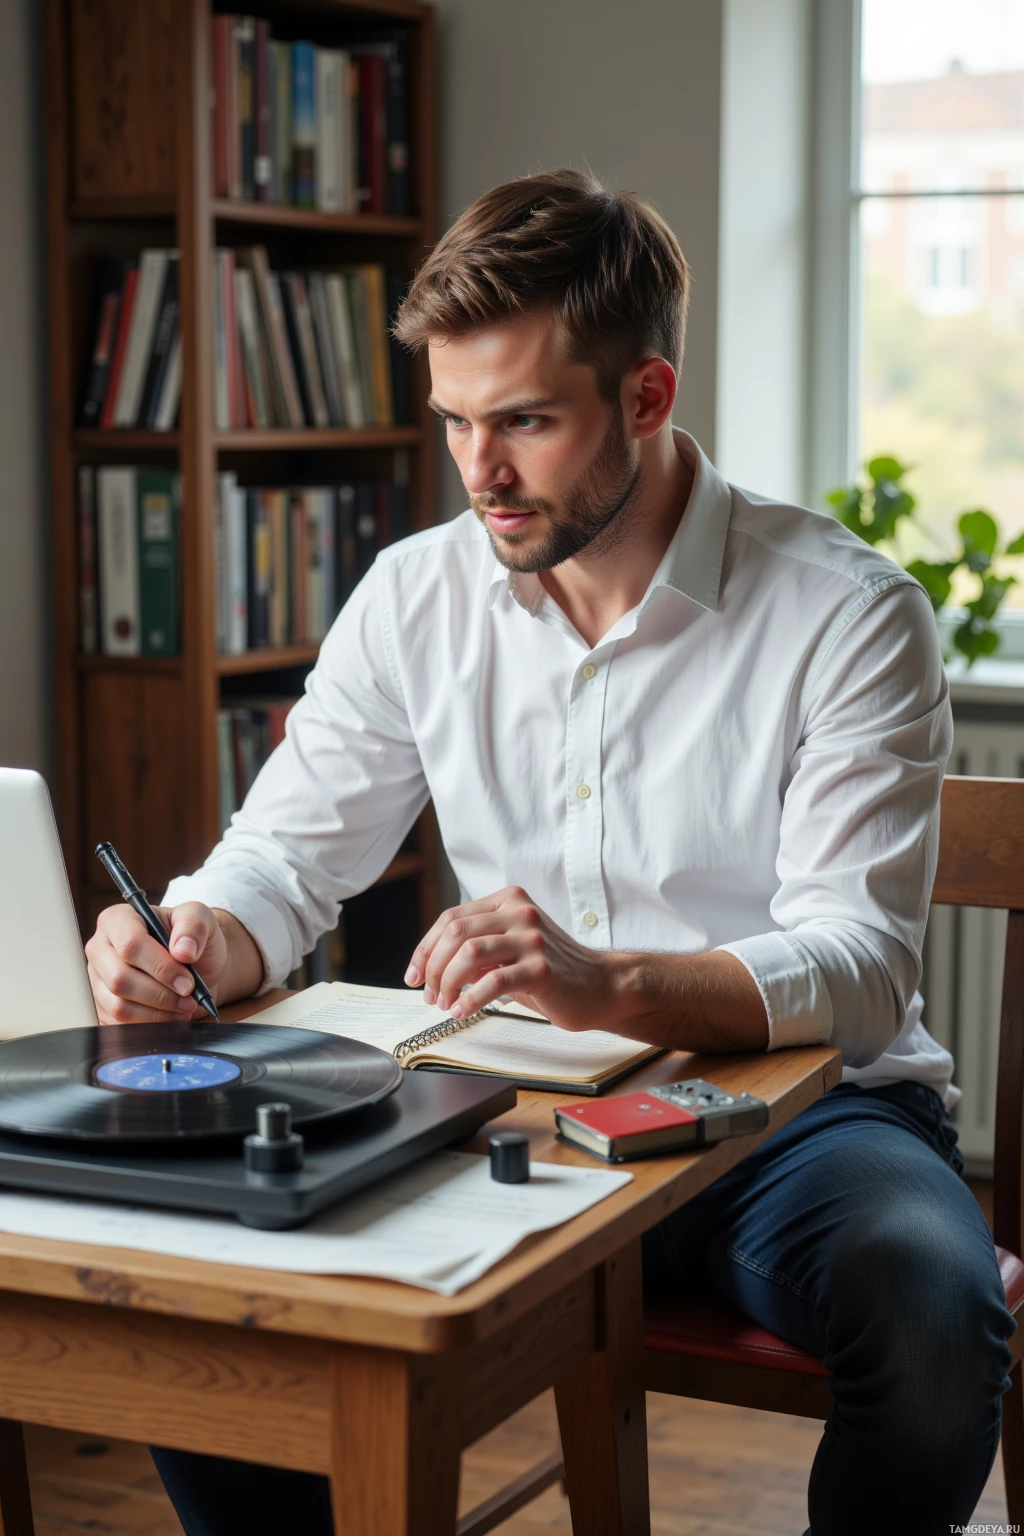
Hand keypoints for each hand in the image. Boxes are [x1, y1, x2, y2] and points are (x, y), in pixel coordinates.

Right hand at [85, 901, 227, 1025]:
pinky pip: (120, 1023)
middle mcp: (100, 948)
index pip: (130, 944)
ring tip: (184, 1007)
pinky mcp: (103, 1005)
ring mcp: (98, 979)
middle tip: (189, 997)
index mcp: (117, 919)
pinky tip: (171, 1015)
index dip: (160, 967)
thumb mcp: (202, 918)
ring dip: (158, 1012)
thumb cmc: (192, 938)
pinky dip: (150, 1024)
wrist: (195, 964)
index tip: (188, 981)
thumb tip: (183, 949)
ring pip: (119, 1005)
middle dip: (161, 994)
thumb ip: (194, 924)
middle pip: (120, 979)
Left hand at [404, 887, 618, 1031]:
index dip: (425, 949)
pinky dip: (470, 999)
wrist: (601, 986)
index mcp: (509, 901)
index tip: (413, 975)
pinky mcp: (542, 968)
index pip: (451, 918)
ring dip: (447, 983)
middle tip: (430, 995)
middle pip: (455, 933)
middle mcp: (520, 912)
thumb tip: (430, 966)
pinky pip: (494, 981)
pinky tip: (462, 1012)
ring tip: (446, 1004)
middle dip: (433, 967)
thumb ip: (476, 948)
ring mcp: (532, 938)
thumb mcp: (508, 950)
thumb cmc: (551, 972)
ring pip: (469, 953)